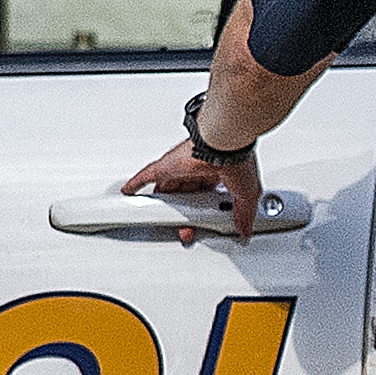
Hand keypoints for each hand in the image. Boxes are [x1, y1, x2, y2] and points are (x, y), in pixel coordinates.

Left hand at [122, 140, 264, 240]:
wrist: (222, 146)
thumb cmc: (236, 161)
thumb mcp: (245, 195)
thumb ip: (243, 214)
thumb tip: (244, 228)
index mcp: (216, 173)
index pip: (207, 194)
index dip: (204, 210)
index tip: (205, 221)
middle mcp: (197, 170)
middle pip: (185, 193)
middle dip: (183, 210)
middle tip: (183, 226)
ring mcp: (179, 169)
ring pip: (167, 188)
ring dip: (162, 201)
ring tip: (158, 213)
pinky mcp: (164, 168)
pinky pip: (145, 176)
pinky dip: (136, 184)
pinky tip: (130, 190)